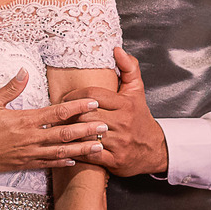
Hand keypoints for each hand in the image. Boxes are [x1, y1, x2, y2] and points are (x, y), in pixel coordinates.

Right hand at [0, 68, 106, 173]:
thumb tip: (24, 71)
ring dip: (81, 149)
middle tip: (106, 127)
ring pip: (61, 151)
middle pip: (65, 134)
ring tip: (99, 147)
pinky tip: (76, 161)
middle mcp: (31, 138)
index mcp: (25, 120)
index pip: (57, 112)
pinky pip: (48, 164)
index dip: (77, 107)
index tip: (93, 103)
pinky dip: (62, 162)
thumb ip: (10, 88)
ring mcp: (29, 153)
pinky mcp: (24, 164)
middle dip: (87, 130)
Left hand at [63, 48, 167, 175]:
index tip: (66, 98)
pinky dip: (76, 152)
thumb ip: (128, 68)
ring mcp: (118, 143)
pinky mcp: (115, 160)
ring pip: (85, 136)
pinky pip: (89, 156)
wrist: (153, 149)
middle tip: (57, 114)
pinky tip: (68, 148)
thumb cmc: (139, 118)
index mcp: (125, 104)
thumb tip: (117, 49)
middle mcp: (122, 123)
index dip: (75, 95)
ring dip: (69, 133)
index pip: (93, 95)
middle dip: (69, 115)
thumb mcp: (137, 91)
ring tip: (58, 129)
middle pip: (86, 115)